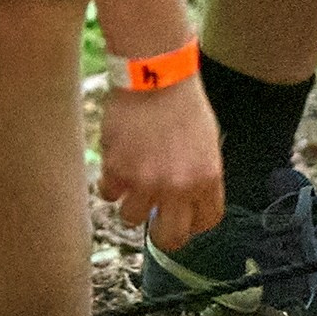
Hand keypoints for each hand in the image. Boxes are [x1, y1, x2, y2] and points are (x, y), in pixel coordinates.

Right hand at [97, 75, 224, 253]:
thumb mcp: (208, 143)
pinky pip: (108, 195)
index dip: (193, 224)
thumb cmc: (183, 104)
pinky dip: (110, 184)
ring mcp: (146, 182)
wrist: (155, 77)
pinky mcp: (117, 171)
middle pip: (170, 238)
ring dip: (131, 203)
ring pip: (132, 219)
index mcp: (208, 179)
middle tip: (154, 221)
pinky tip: (116, 166)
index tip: (183, 218)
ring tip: (132, 183)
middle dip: (163, 234)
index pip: (206, 222)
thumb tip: (188, 201)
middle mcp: (179, 187)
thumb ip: (200, 176)